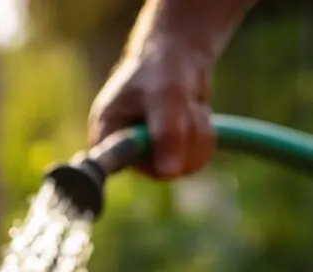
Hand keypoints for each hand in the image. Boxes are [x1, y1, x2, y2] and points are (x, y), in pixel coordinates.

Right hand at [89, 40, 214, 178]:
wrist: (179, 57)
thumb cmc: (161, 68)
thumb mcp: (166, 94)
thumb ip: (166, 132)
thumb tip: (169, 174)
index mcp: (107, 136)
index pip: (113, 166)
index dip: (134, 165)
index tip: (152, 149)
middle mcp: (126, 154)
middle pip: (159, 170)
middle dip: (182, 136)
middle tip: (183, 105)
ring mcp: (149, 160)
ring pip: (184, 166)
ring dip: (197, 132)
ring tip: (188, 106)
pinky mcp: (170, 160)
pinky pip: (197, 161)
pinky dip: (205, 135)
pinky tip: (194, 115)